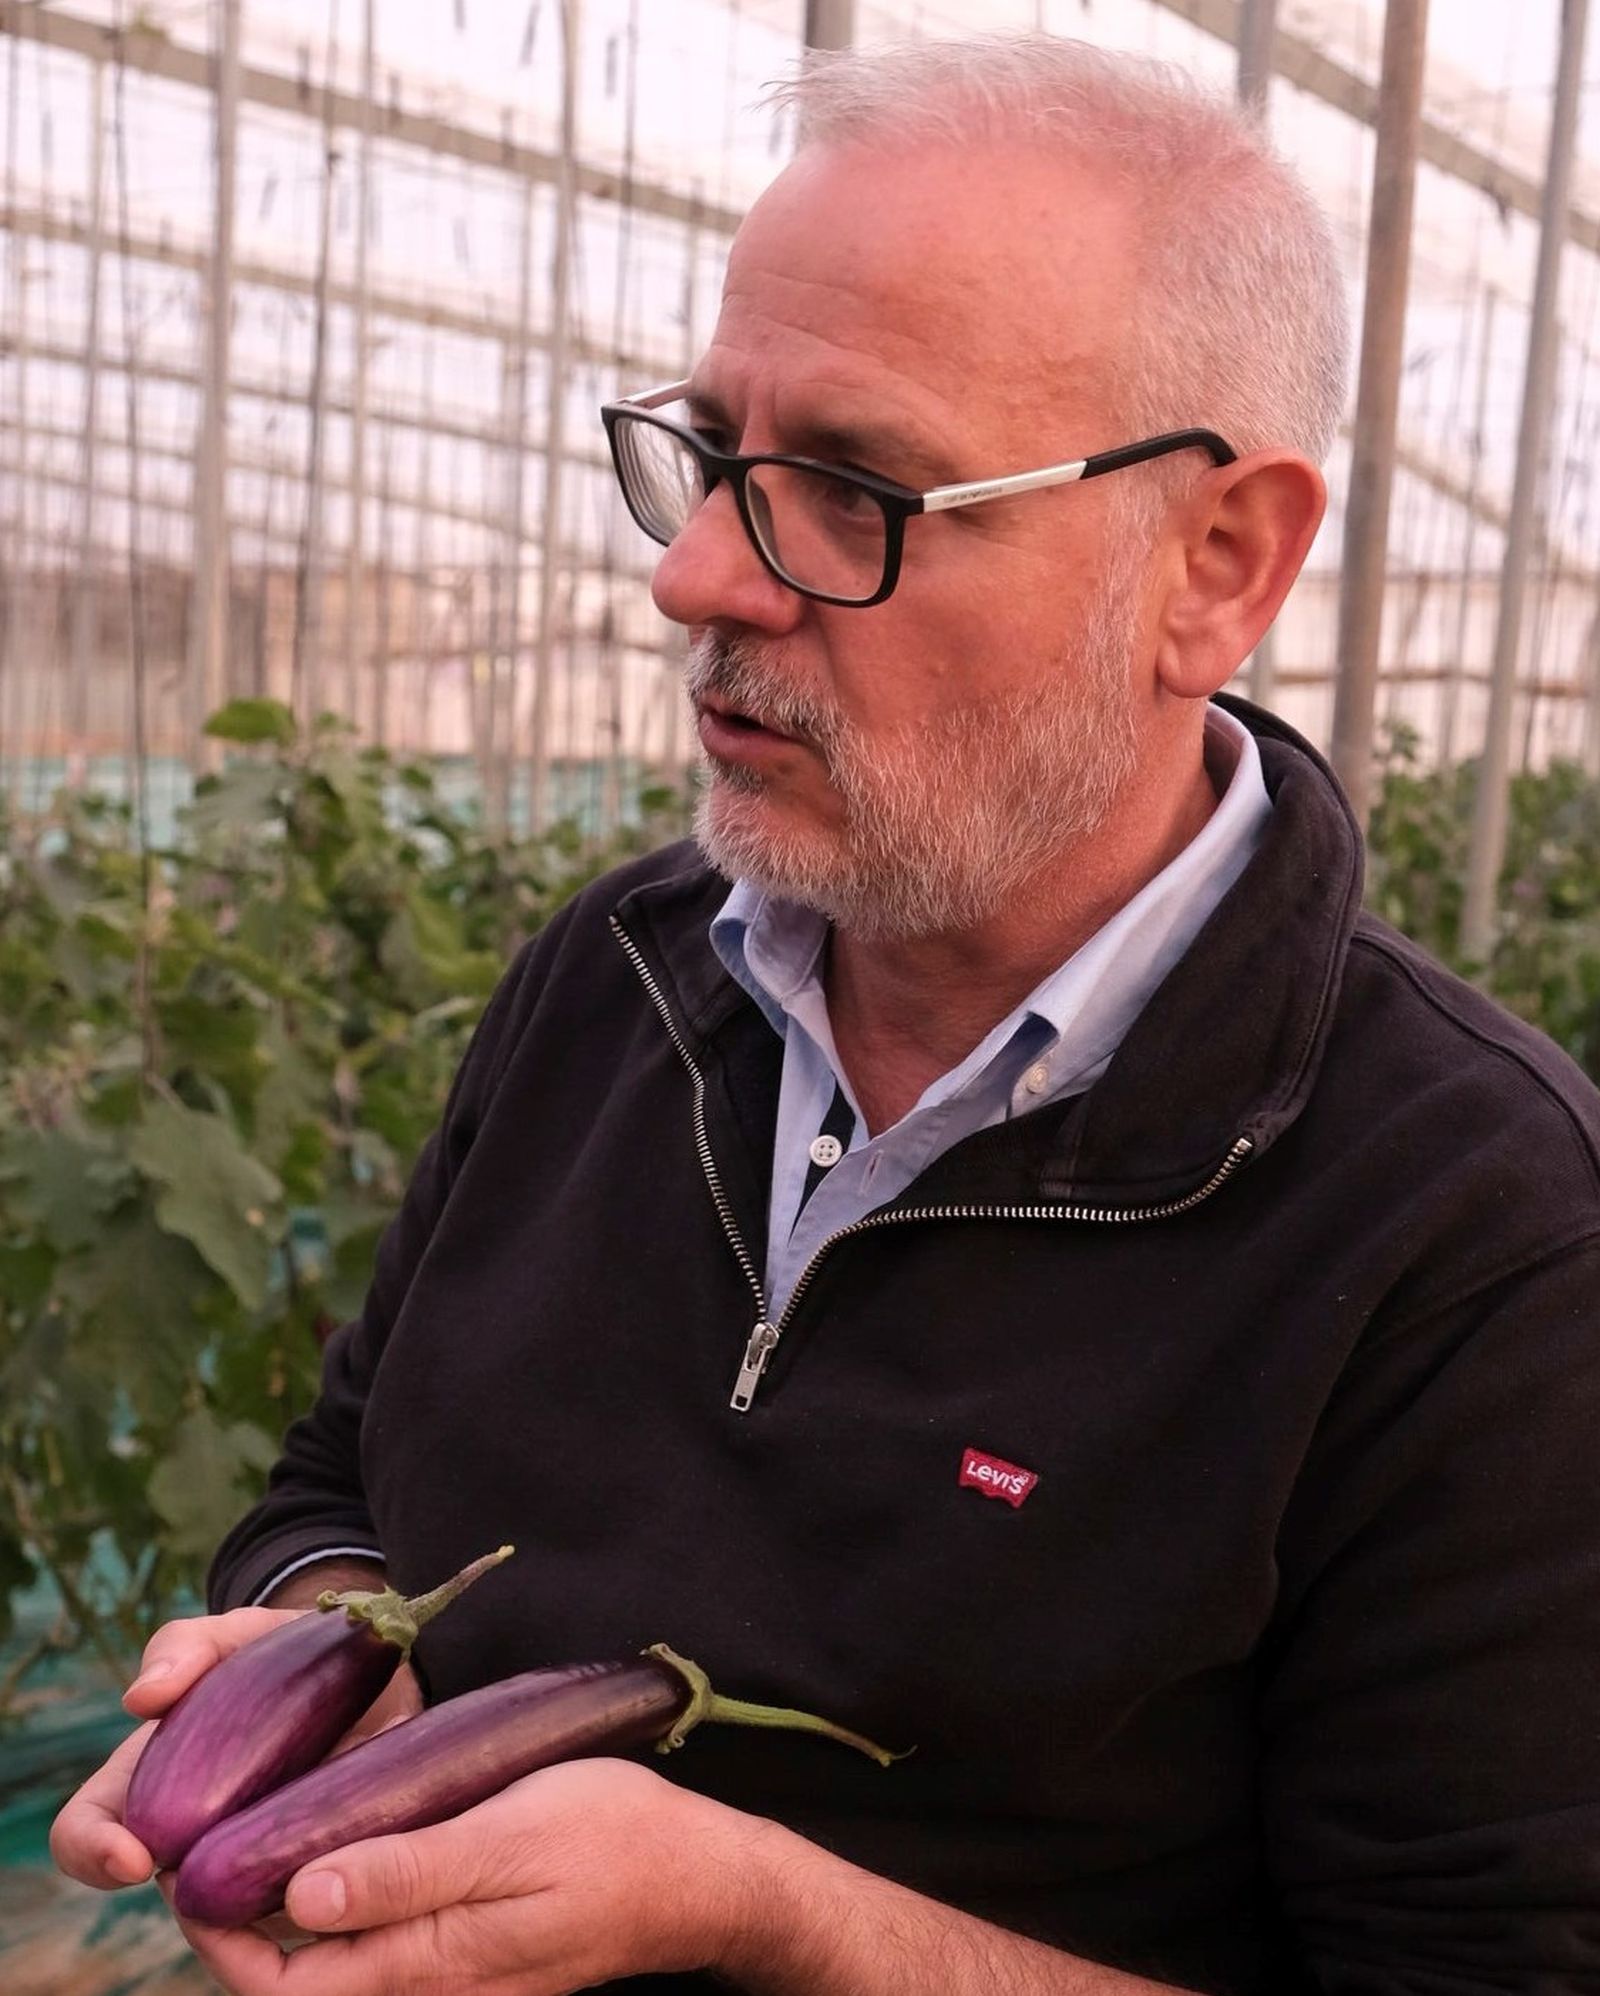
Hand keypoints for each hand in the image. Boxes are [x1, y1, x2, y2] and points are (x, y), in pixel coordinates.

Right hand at [49, 1607, 422, 1892]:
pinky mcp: (315, 1873)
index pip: (85, 1833)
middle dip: (198, 1907)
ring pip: (242, 1916)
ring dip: (263, 1916)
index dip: (94, 1852)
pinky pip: (312, 1902)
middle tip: (241, 1906)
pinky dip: (328, 1893)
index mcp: (148, 1784)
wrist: (371, 1667)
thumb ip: (187, 1646)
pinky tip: (361, 1876)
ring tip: (311, 1896)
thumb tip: (140, 1698)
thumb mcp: (239, 1636)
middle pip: (173, 1894)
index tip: (136, 1858)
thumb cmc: (282, 1655)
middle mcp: (191, 1839)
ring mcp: (250, 1865)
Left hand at [165, 1756, 769, 1995]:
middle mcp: (425, 1985)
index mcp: (426, 1963)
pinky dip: (341, 1898)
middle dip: (240, 1921)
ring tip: (268, 1823)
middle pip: (297, 1980)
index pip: (282, 1989)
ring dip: (286, 1905)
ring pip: (334, 1960)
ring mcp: (448, 1974)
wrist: (696, 1876)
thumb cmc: (612, 1840)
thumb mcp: (513, 1836)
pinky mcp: (468, 1950)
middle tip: (219, 1835)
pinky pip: (379, 1941)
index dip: (221, 1940)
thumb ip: (412, 1874)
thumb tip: (304, 1897)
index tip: (199, 1865)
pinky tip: (342, 1834)